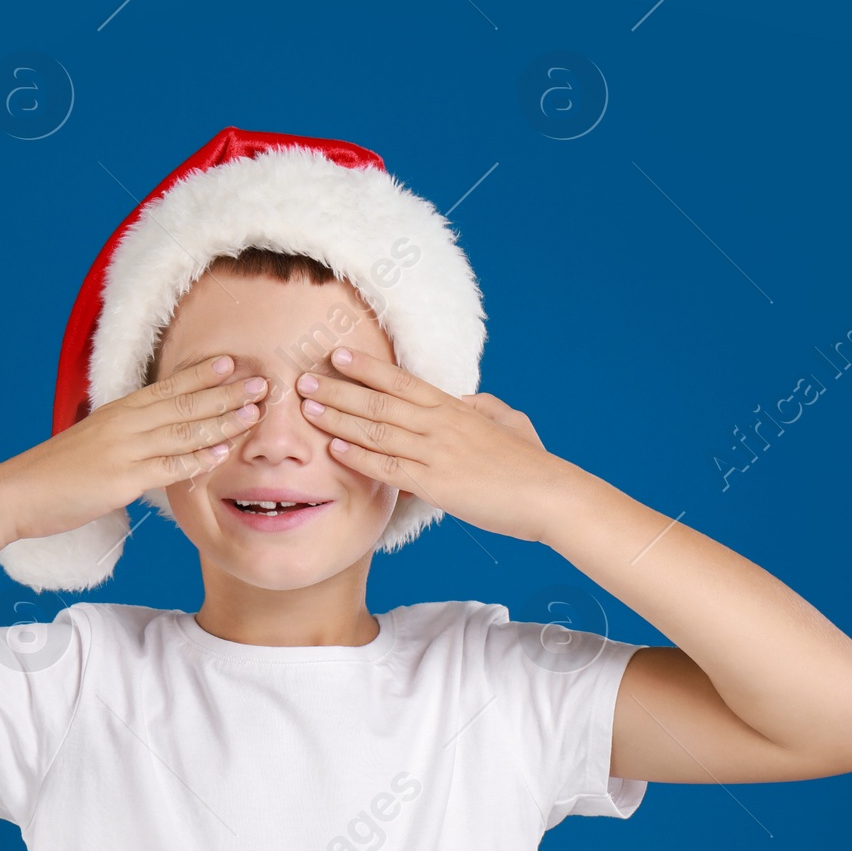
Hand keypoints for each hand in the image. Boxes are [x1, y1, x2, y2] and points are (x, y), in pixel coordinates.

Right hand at [0, 355, 268, 539]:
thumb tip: (155, 436)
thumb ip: (126, 436)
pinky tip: (221, 454)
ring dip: (222, 421)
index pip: (167, 386)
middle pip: (183, 403)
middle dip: (225, 392)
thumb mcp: (94, 441)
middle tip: (262, 382)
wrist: (18, 492)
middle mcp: (125, 424)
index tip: (232, 362)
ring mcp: (124, 450)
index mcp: (119, 412)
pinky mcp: (121, 479)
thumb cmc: (57, 471)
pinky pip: (167, 467)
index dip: (200, 374)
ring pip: (182, 431)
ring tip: (254, 412)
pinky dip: (196, 459)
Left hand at [294, 349, 566, 543]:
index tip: (337, 355)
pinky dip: (359, 457)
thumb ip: (481, 407)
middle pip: (379, 402)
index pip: (401, 381)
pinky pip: (389, 468)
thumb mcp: (507, 421)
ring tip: (308, 408)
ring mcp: (436, 452)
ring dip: (339, 418)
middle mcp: (440, 424)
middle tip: (302, 379)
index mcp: (455, 407)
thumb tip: (465, 400)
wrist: (549, 495)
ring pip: (377, 431)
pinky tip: (335, 449)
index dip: (367, 368)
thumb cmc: (531, 461)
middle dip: (338, 389)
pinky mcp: (436, 484)